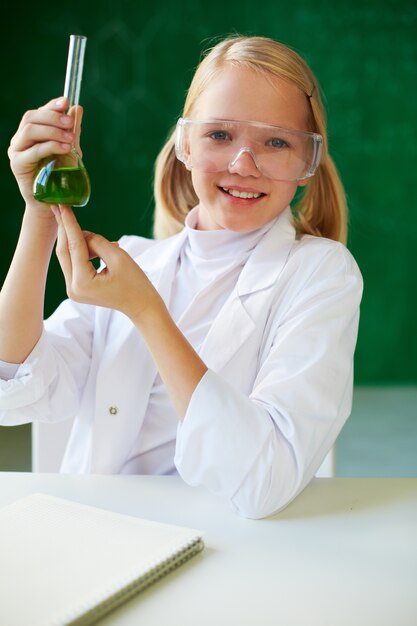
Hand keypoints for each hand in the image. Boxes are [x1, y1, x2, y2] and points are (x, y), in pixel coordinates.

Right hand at [8, 97, 82, 208]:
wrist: (52, 202)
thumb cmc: (59, 176)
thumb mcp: (69, 150)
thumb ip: (71, 131)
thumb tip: (77, 108)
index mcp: (31, 132)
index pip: (38, 112)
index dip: (51, 105)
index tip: (66, 102)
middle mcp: (20, 139)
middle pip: (31, 118)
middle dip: (53, 117)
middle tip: (70, 123)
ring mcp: (17, 151)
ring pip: (30, 130)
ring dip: (52, 131)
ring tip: (70, 138)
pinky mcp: (18, 164)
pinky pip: (33, 151)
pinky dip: (50, 146)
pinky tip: (65, 147)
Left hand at [53, 205, 163, 322]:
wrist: (142, 306)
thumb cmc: (136, 283)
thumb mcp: (118, 256)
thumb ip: (97, 241)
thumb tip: (82, 233)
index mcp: (82, 282)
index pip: (74, 246)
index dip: (69, 223)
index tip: (62, 205)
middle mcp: (72, 289)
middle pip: (64, 252)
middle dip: (64, 229)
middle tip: (59, 207)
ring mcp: (73, 291)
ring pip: (69, 257)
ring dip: (79, 242)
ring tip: (98, 239)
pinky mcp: (78, 289)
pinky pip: (75, 264)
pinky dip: (83, 252)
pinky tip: (98, 249)